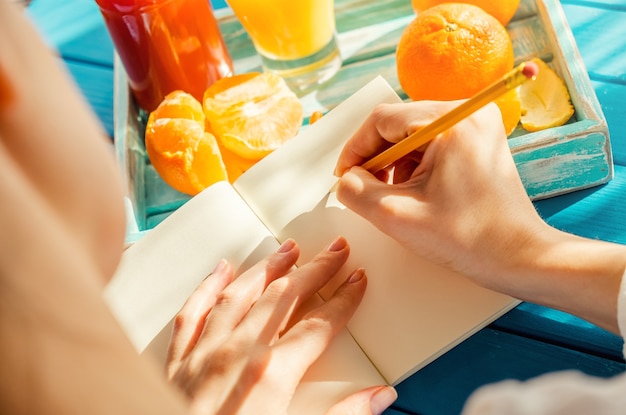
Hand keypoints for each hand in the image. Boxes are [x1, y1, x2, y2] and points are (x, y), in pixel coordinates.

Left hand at [166, 237, 395, 414]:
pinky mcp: (177, 364)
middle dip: (315, 271)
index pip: (320, 325)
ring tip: (288, 250)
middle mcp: (237, 353)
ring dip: (268, 268)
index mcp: (271, 374)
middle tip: (335, 250)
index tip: (357, 280)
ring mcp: (204, 354)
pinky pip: (193, 313)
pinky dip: (208, 287)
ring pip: (240, 294)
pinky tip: (222, 269)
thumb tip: (379, 397)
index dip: (344, 300)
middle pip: (284, 297)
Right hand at [334, 101, 547, 289]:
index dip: (355, 149)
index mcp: (451, 121)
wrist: (519, 256)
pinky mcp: (478, 141)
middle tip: (366, 190)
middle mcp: (468, 112)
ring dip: (394, 164)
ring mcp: (476, 125)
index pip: (381, 120)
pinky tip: (415, 193)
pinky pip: (431, 144)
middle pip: (397, 124)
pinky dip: (414, 166)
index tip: (345, 177)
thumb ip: (357, 192)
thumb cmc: (468, 238)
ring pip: (412, 135)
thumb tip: (347, 178)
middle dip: (376, 159)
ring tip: (394, 197)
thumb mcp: (397, 216)